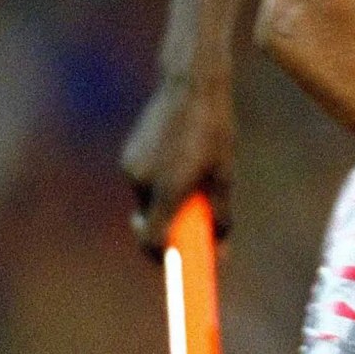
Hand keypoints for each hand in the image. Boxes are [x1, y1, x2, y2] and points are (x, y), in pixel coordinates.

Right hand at [119, 76, 235, 256]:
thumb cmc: (214, 129)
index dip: (165, 259)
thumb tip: (220, 248)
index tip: (182, 269)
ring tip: (198, 183)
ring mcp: (131, 167)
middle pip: (152, 224)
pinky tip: (184, 165)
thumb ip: (220, 214)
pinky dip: (162, 187)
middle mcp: (143, 180)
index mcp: (168, 188)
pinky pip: (145, 184)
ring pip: (149, 203)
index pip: (154, 241)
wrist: (189, 84)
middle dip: (172, 232)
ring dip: (169, 206)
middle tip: (199, 231)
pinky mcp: (129, 156)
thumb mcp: (225, 175)